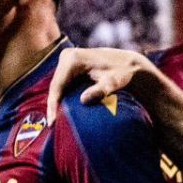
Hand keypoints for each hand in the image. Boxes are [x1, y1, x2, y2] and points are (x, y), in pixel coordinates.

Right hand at [45, 47, 159, 121]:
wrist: (130, 63)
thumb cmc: (123, 73)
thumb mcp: (113, 82)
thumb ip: (100, 91)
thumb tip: (83, 100)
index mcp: (73, 59)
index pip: (57, 85)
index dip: (53, 104)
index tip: (52, 121)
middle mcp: (67, 56)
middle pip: (55, 85)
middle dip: (53, 105)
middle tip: (52, 126)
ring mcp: (68, 60)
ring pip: (58, 85)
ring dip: (56, 102)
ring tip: (55, 122)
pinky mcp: (71, 66)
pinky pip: (63, 84)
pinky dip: (63, 97)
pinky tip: (61, 112)